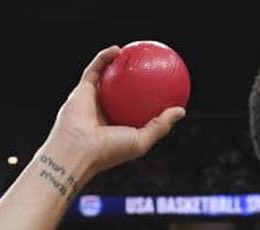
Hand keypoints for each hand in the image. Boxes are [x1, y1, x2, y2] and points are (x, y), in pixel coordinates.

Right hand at [47, 46, 186, 176]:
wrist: (78, 149)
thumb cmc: (110, 149)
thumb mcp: (142, 140)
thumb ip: (161, 125)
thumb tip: (181, 110)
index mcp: (118, 126)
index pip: (135, 109)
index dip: (148, 98)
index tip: (163, 88)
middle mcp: (105, 112)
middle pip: (121, 91)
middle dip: (133, 78)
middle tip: (148, 67)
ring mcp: (92, 100)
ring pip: (106, 77)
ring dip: (117, 63)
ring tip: (132, 53)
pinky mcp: (81, 90)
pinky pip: (94, 69)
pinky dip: (103, 58)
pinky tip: (118, 50)